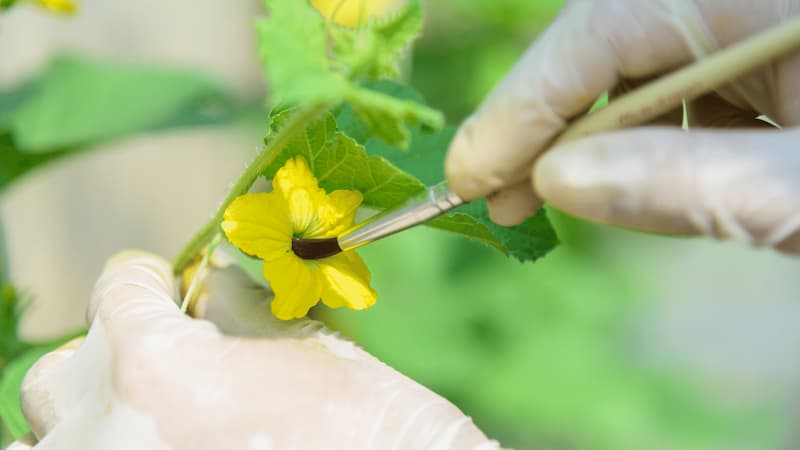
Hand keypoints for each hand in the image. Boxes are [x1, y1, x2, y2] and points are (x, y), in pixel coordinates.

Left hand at [10, 251, 497, 449]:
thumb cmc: (382, 432)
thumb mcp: (311, 354)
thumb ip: (239, 310)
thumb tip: (205, 284)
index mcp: (158, 369)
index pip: (119, 288)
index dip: (149, 280)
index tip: (167, 286)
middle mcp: (108, 437)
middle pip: (62, 367)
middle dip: (115, 350)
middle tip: (171, 357)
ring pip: (43, 437)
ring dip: (90, 416)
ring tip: (152, 418)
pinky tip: (148, 445)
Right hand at [445, 0, 799, 252]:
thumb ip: (690, 181)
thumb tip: (556, 183)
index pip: (604, 29)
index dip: (523, 106)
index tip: (468, 177)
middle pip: (607, 42)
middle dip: (546, 124)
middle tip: (497, 197)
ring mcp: (745, 27)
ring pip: (633, 65)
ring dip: (590, 136)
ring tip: (545, 196)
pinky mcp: (758, 59)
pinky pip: (673, 86)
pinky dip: (641, 139)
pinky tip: (629, 178)